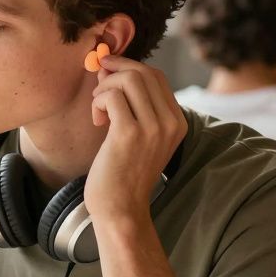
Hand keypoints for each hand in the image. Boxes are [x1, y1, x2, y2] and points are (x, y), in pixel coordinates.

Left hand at [85, 54, 187, 225]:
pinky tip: (97, 121)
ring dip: (104, 88)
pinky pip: (111, 96)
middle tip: (98, 88)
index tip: (109, 72)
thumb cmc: (124, 173)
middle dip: (114, 72)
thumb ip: (133, 105)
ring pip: (127, 79)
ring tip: (99, 111)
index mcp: (177, 122)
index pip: (156, 76)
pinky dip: (98, 102)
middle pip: (142, 72)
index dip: (129, 66)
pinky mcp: (129, 134)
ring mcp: (152, 128)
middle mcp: (170, 123)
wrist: (121, 210)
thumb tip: (109, 68)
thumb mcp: (140, 137)